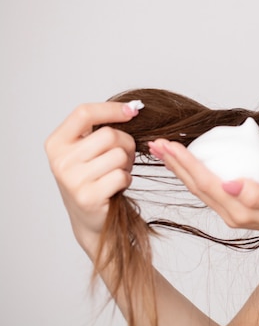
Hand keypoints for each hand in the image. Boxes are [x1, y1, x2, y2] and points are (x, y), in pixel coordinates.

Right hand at [45, 102, 138, 256]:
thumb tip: (133, 107)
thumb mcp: (87, 149)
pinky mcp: (88, 197)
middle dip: (125, 143)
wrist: (89, 218)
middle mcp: (60, 160)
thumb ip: (101, 127)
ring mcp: (72, 180)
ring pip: (118, 155)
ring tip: (116, 172)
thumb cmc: (93, 177)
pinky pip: (121, 176)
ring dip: (126, 163)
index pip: (84, 113)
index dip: (111, 109)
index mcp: (56, 143)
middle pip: (108, 134)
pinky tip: (115, 187)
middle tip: (122, 157)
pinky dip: (126, 179)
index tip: (132, 110)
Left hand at [148, 139, 258, 245]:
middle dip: (173, 164)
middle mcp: (228, 213)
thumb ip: (258, 194)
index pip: (205, 183)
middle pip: (194, 185)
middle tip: (155, 143)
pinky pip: (206, 188)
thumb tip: (230, 183)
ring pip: (197, 187)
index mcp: (238, 210)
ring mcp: (229, 210)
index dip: (186, 163)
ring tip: (163, 151)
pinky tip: (187, 163)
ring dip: (178, 168)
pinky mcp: (233, 205)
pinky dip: (192, 173)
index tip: (170, 145)